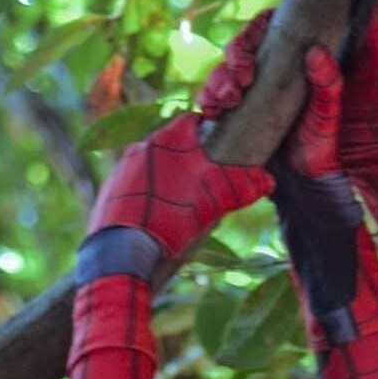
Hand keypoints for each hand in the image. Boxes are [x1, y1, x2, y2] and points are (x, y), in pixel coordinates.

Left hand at [85, 114, 272, 263]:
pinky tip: (155, 221)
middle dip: (189, 163)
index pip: (191, 123)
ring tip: (181, 209)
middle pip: (172, 147)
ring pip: (153, 168)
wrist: (122, 254)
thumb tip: (268, 180)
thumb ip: (240, 187)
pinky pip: (134, 188)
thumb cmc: (171, 222)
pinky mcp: (109, 193)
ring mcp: (121, 171)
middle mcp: (140, 148)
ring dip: (168, 182)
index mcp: (166, 141)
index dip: (208, 134)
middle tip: (205, 189)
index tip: (220, 151)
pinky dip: (147, 198)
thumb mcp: (212, 205)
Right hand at [201, 16, 342, 181]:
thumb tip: (315, 52)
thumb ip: (328, 82)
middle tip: (241, 81)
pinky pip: (211, 98)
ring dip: (217, 82)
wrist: (304, 176)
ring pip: (221, 72)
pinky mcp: (233, 112)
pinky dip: (207, 101)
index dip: (253, 29)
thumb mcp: (328, 109)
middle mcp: (264, 70)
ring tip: (227, 102)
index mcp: (287, 58)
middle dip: (233, 62)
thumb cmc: (320, 139)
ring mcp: (247, 92)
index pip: (264, 28)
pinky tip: (210, 112)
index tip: (254, 44)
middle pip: (238, 49)